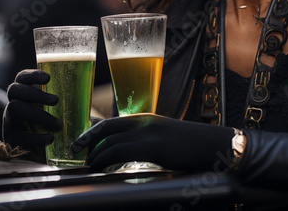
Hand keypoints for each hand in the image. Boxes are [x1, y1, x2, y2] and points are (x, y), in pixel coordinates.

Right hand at [3, 69, 62, 149]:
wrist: (40, 148)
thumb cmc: (53, 119)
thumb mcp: (56, 106)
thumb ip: (67, 96)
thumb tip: (89, 86)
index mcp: (24, 92)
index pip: (22, 77)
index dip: (32, 75)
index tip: (48, 78)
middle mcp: (13, 102)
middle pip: (14, 89)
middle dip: (36, 93)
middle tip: (56, 100)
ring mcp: (8, 120)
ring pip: (15, 108)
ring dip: (38, 115)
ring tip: (58, 125)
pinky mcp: (10, 138)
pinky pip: (17, 135)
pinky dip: (35, 137)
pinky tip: (49, 139)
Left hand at [72, 114, 234, 171]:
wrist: (212, 145)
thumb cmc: (190, 145)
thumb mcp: (165, 138)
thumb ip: (148, 140)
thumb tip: (131, 151)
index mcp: (146, 118)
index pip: (113, 121)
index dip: (95, 131)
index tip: (83, 142)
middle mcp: (144, 121)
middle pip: (107, 126)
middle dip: (87, 138)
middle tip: (75, 150)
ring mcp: (147, 132)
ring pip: (110, 140)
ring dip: (95, 154)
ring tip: (88, 165)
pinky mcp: (151, 146)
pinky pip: (120, 150)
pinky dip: (105, 159)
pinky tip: (101, 168)